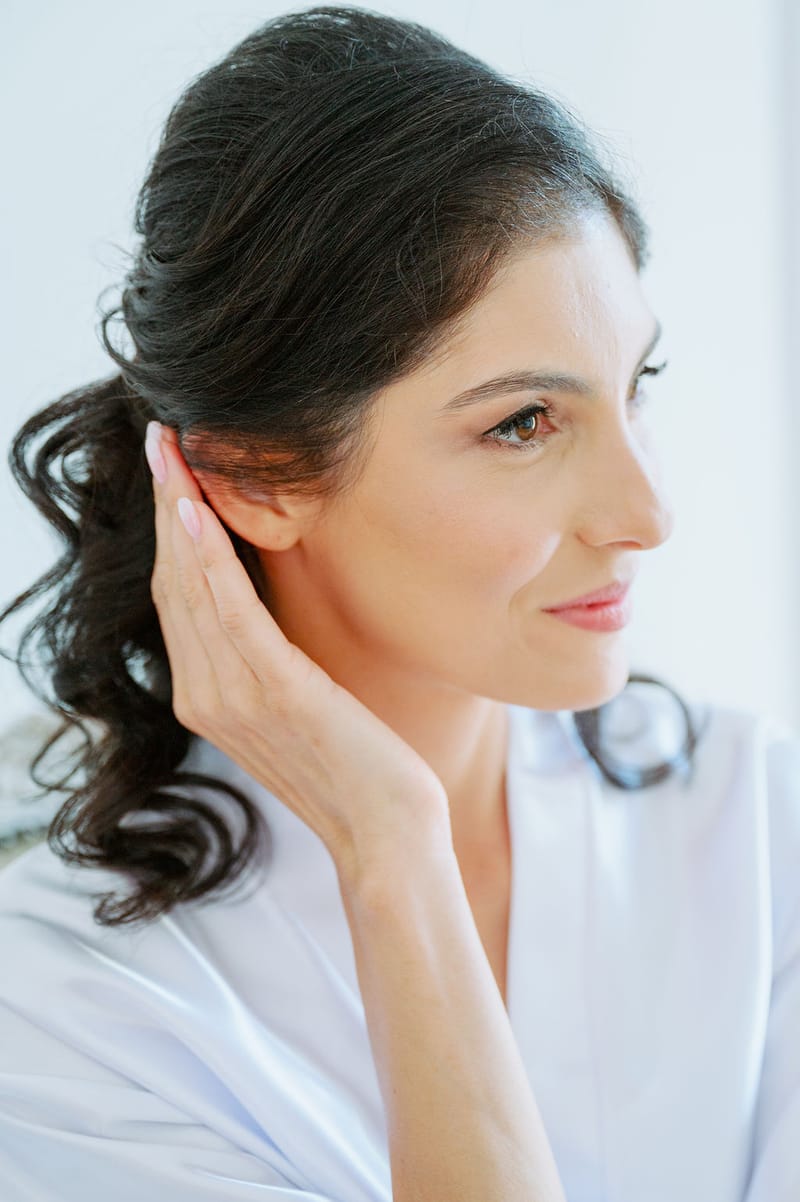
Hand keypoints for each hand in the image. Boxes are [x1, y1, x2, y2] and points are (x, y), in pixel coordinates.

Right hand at [144, 422, 450, 879]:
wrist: (386, 834)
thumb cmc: (354, 766)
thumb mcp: (300, 703)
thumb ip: (268, 659)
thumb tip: (270, 604)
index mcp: (206, 698)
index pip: (176, 597)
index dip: (168, 529)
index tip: (171, 469)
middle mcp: (204, 696)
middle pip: (172, 581)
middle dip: (165, 503)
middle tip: (162, 438)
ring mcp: (232, 697)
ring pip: (191, 585)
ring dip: (179, 512)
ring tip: (172, 450)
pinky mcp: (273, 693)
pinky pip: (229, 611)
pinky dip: (209, 558)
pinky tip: (198, 510)